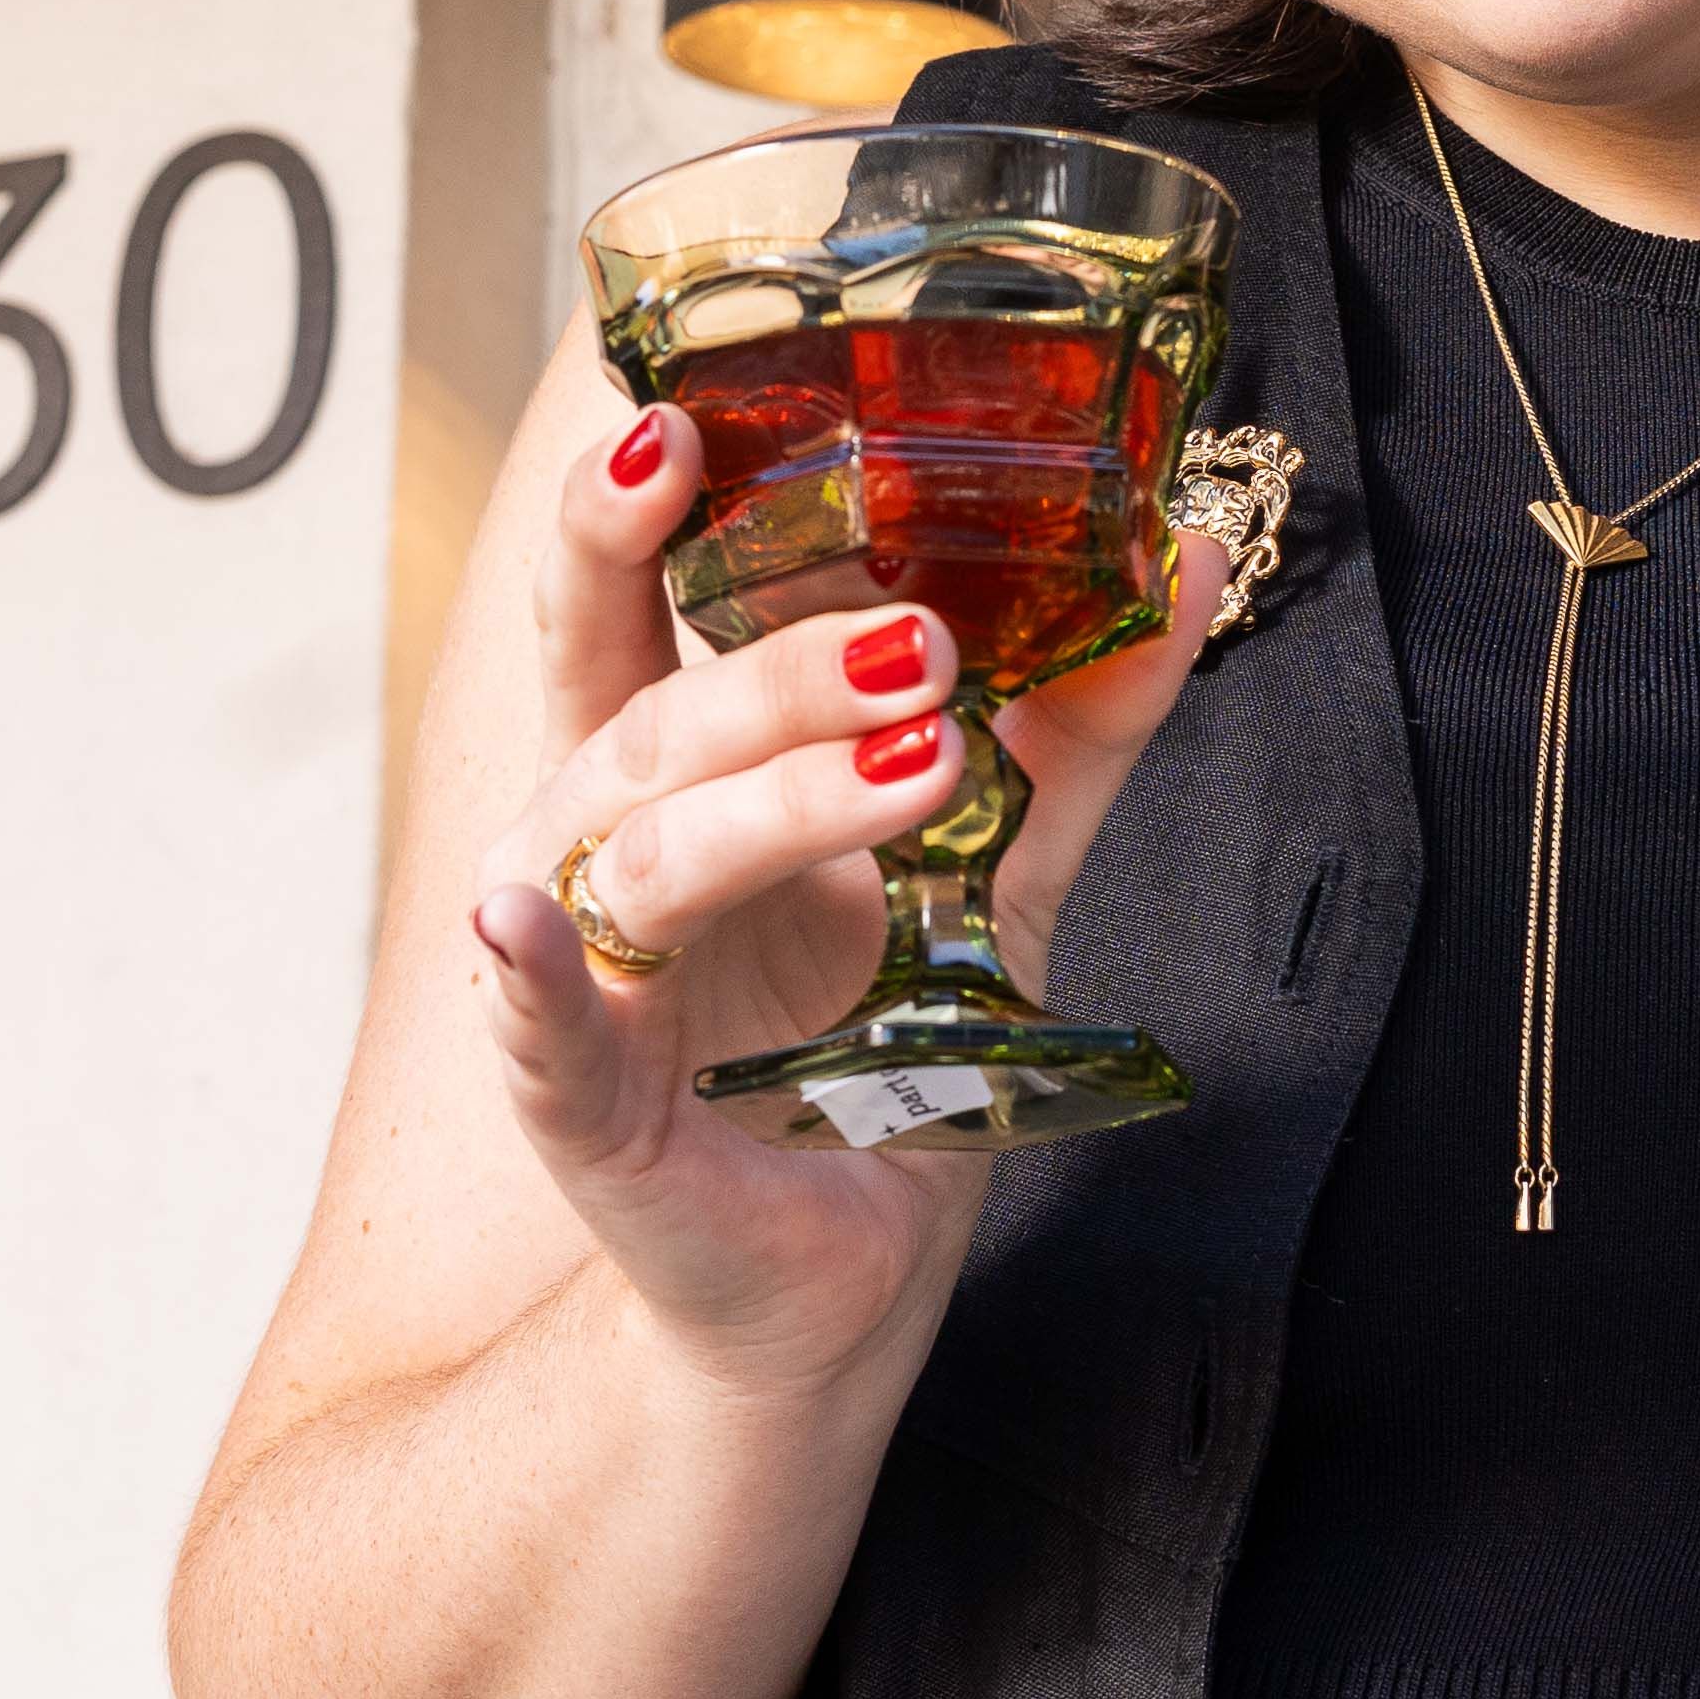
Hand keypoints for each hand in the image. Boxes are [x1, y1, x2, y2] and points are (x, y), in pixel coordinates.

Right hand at [467, 401, 1232, 1397]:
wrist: (846, 1277)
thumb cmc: (875, 1061)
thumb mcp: (993, 874)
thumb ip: (1077, 730)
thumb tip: (1182, 558)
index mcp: (671, 769)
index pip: (624, 603)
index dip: (630, 510)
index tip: (686, 421)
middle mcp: (598, 848)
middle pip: (654, 710)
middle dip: (781, 661)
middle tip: (928, 635)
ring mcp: (577, 974)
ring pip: (645, 846)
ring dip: (773, 797)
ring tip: (920, 761)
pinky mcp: (578, 1106)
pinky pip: (538, 1028)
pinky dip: (526, 978)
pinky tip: (517, 930)